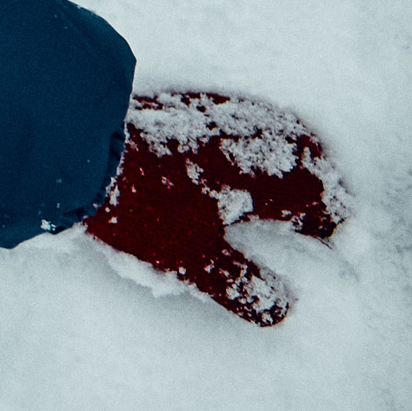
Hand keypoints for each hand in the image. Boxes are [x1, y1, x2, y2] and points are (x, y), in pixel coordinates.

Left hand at [82, 90, 346, 325]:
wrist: (72, 136)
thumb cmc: (137, 201)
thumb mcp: (191, 259)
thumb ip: (243, 286)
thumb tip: (284, 309)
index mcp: (272, 175)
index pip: (327, 202)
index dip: (337, 229)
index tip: (339, 249)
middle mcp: (255, 135)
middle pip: (311, 158)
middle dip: (323, 189)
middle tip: (325, 218)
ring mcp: (220, 111)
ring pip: (278, 132)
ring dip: (292, 160)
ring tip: (287, 191)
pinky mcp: (186, 100)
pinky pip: (239, 118)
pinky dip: (252, 140)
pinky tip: (231, 158)